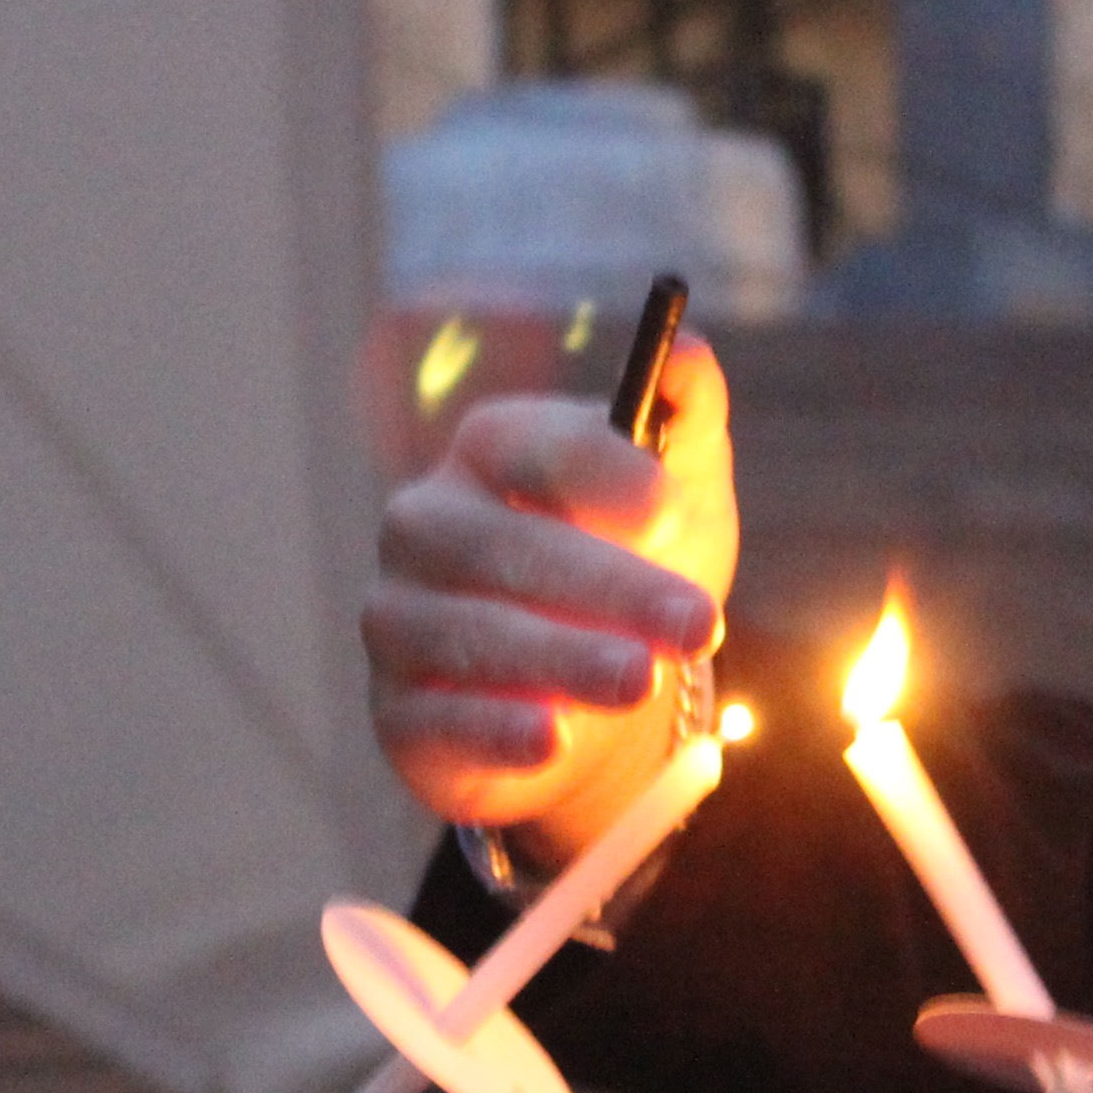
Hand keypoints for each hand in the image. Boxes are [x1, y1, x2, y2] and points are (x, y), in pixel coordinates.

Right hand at [363, 338, 737, 858]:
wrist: (593, 694)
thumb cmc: (634, 567)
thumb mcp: (680, 494)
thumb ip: (689, 419)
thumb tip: (690, 352)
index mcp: (490, 448)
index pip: (528, 444)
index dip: (599, 472)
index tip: (669, 509)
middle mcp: (425, 524)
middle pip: (503, 546)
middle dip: (607, 586)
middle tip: (694, 624)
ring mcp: (399, 618)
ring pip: (472, 633)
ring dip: (561, 658)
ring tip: (639, 681)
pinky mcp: (399, 712)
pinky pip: (438, 718)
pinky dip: (495, 729)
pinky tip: (551, 740)